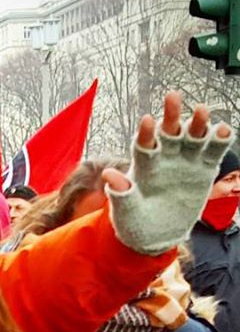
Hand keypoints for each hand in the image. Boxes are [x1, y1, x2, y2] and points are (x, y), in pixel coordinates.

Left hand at [102, 91, 233, 254]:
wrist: (156, 236)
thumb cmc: (134, 222)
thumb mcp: (125, 211)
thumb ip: (121, 194)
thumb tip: (109, 175)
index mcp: (143, 165)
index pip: (144, 144)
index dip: (146, 133)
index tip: (146, 120)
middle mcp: (165, 157)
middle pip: (168, 132)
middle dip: (170, 115)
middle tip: (172, 96)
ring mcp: (185, 161)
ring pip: (193, 136)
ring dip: (197, 123)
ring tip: (201, 110)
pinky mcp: (204, 169)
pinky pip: (213, 151)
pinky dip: (219, 140)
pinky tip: (223, 130)